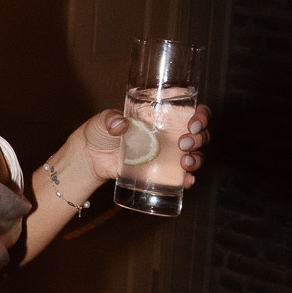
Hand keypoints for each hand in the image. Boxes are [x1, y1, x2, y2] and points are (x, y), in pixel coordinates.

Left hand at [53, 102, 211, 201]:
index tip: (194, 122)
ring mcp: (166, 154)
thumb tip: (120, 125)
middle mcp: (169, 134)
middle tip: (185, 143)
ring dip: (197, 159)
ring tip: (185, 162)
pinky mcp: (160, 171)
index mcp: (161, 115)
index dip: (201, 115)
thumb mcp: (103, 119)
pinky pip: (180, 176)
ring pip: (194, 155)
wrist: (90, 158)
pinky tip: (187, 181)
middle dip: (200, 138)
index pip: (190, 111)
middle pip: (199, 134)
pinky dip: (188, 179)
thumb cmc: (99, 132)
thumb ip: (111, 119)